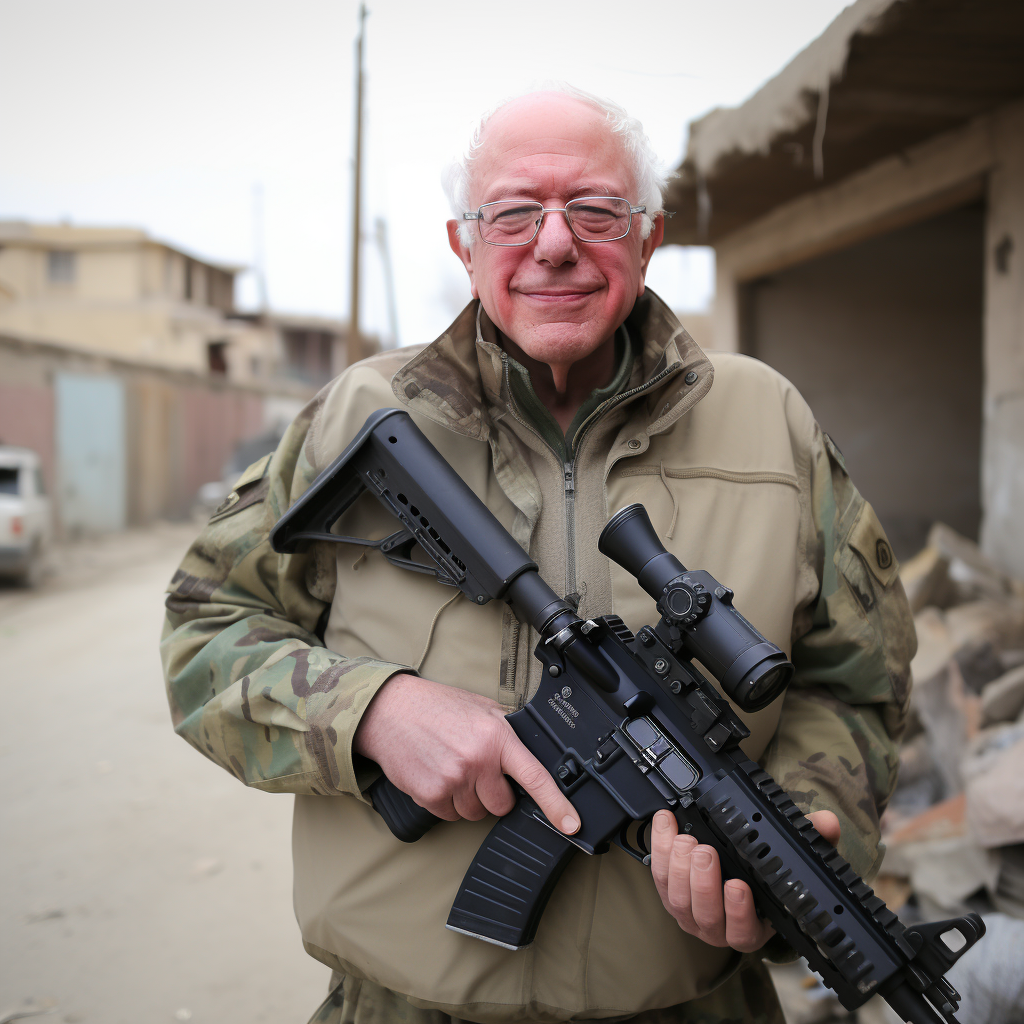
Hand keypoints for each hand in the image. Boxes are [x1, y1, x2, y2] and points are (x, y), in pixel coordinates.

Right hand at [353, 673, 580, 834]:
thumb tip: (532, 754)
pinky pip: (450, 816)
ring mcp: (453, 780)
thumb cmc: (437, 707)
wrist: (391, 711)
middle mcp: (478, 760)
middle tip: (477, 770)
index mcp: (497, 737)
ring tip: (453, 768)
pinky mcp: (430, 795)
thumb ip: (507, 732)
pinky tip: (438, 775)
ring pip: (474, 813)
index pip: (535, 777)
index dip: (557, 805)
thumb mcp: (481, 708)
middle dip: (493, 793)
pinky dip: (446, 802)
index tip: (572, 825)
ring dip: (467, 799)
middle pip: (501, 805)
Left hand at [650, 807, 840, 951]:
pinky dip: (658, 849)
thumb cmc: (764, 874)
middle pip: (705, 914)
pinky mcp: (666, 893)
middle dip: (703, 882)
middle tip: (705, 852)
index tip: (738, 885)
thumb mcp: (790, 861)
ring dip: (677, 868)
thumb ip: (813, 841)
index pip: (743, 931)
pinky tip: (665, 823)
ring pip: (677, 899)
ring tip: (685, 841)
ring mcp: (689, 913)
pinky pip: (656, 876)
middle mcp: (717, 927)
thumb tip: (829, 824)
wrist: (733, 870)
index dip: (738, 912)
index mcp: (751, 927)